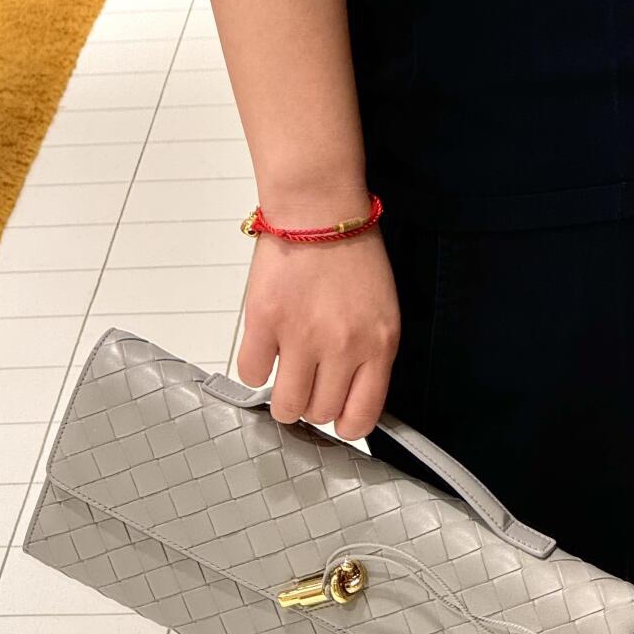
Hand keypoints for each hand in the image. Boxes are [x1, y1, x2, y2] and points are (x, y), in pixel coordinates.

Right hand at [236, 219, 400, 441]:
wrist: (318, 209)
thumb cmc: (351, 254)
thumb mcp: (381, 311)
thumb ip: (369, 354)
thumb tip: (348, 395)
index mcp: (378, 345)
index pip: (362, 416)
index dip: (345, 423)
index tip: (336, 414)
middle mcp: (343, 347)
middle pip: (320, 413)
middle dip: (312, 403)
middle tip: (307, 381)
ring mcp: (302, 336)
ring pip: (286, 405)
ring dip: (283, 396)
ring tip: (285, 372)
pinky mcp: (266, 322)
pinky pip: (252, 374)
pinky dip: (256, 368)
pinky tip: (266, 349)